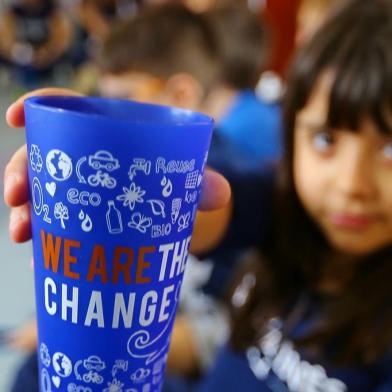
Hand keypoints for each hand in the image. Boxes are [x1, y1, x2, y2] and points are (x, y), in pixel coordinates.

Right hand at [3, 88, 230, 242]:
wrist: (174, 205)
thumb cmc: (174, 179)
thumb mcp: (185, 177)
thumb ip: (201, 182)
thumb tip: (221, 194)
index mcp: (110, 133)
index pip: (68, 111)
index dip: (38, 108)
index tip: (15, 116)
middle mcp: (88, 157)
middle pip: (44, 156)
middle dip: (21, 174)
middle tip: (17, 199)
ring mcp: (81, 187)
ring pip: (41, 191)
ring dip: (26, 211)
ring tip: (23, 233)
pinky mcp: (80, 214)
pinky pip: (54, 221)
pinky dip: (44, 237)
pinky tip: (39, 256)